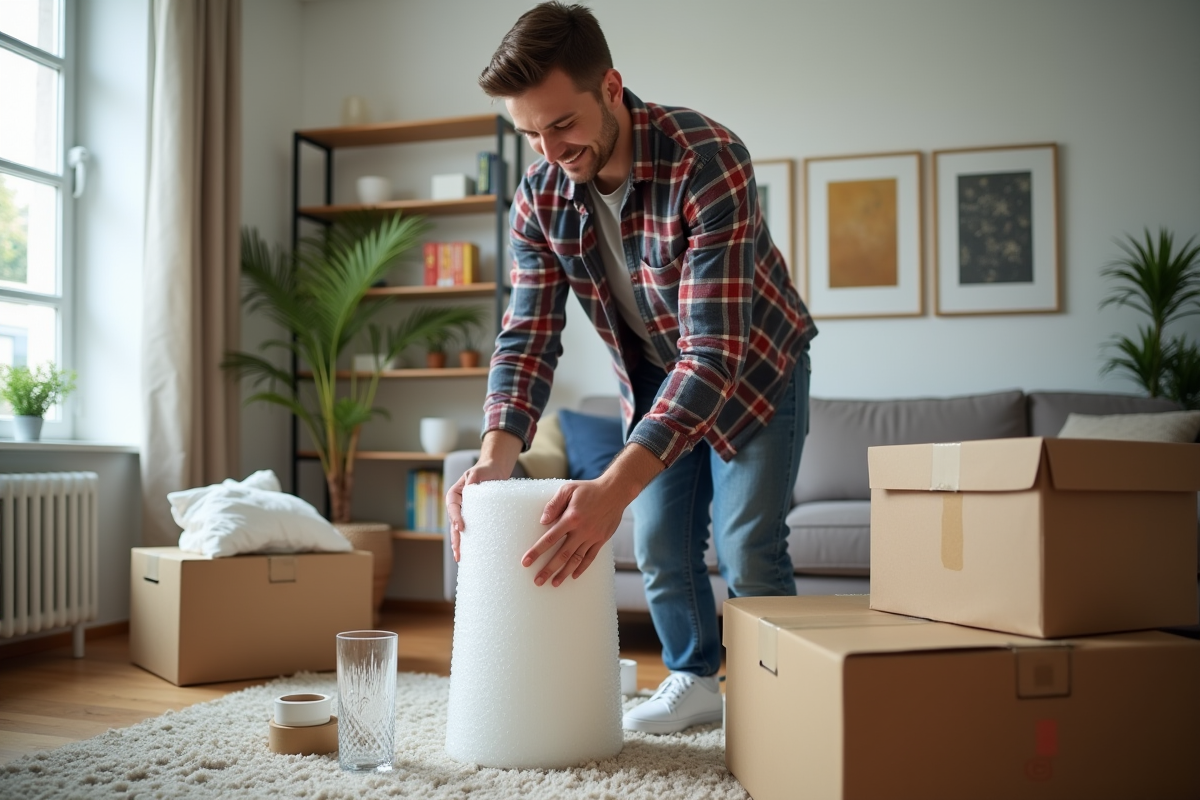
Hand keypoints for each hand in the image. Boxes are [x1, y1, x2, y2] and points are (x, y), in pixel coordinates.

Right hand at [448, 430, 522, 562]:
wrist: (494, 472)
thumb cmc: (485, 470)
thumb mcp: (478, 471)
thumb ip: (474, 477)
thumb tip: (470, 488)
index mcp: (455, 495)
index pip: (453, 507)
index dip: (455, 518)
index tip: (461, 527)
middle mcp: (458, 506)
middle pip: (454, 524)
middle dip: (455, 538)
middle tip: (458, 551)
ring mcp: (465, 514)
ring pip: (459, 531)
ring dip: (459, 544)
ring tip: (459, 558)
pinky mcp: (474, 519)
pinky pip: (469, 532)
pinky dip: (468, 542)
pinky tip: (469, 554)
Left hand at [522, 479, 628, 586]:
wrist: (615, 491)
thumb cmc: (589, 489)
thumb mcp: (568, 489)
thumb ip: (554, 504)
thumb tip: (542, 521)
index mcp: (571, 518)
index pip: (550, 538)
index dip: (537, 551)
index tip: (526, 562)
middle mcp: (582, 530)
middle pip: (562, 555)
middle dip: (548, 569)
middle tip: (537, 581)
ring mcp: (593, 537)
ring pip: (576, 560)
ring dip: (564, 573)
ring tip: (554, 583)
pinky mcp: (602, 540)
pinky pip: (590, 557)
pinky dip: (582, 568)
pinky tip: (573, 575)